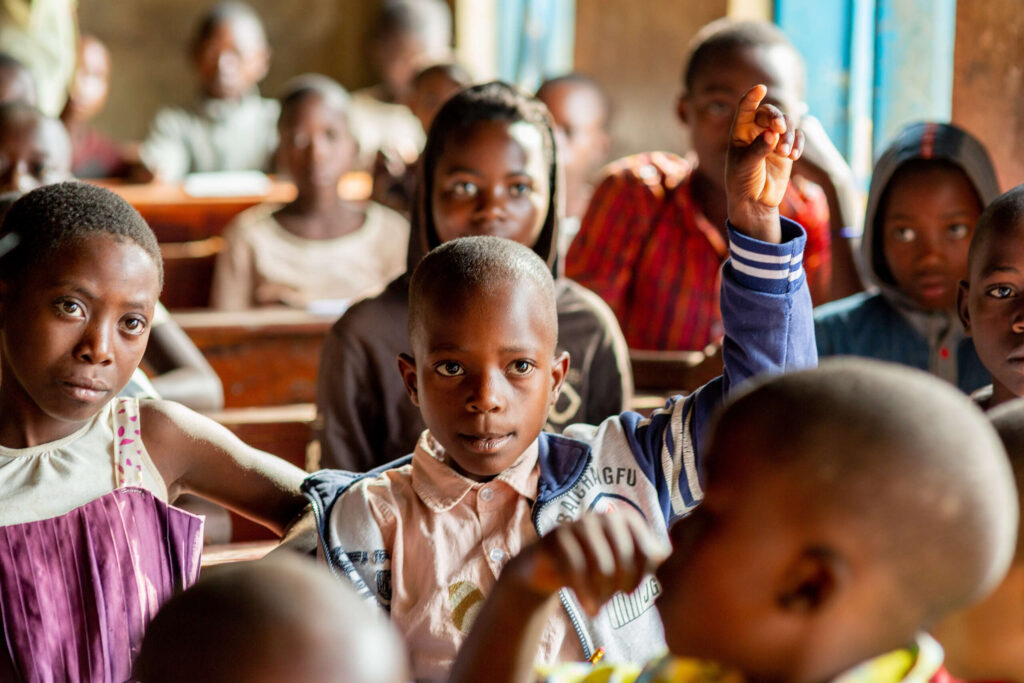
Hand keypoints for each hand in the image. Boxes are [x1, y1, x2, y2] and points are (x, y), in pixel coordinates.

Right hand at [503, 509, 668, 614]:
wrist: (548, 567)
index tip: (631, 593)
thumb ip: (648, 558)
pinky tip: (590, 611)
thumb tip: (670, 555)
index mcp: (623, 518)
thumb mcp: (622, 562)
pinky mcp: (555, 537)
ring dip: (603, 594)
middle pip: (624, 559)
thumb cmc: (592, 566)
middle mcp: (602, 515)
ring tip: (601, 606)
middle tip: (614, 600)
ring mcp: (577, 524)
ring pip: (601, 566)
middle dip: (622, 586)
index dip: (642, 577)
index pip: (646, 550)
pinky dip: (585, 595)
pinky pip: (575, 570)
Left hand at [726, 84, 804, 242]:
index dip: (752, 98)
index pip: (746, 109)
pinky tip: (793, 157)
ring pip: (787, 124)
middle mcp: (757, 131)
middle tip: (780, 128)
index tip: (760, 88)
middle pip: (770, 113)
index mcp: (740, 132)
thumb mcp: (746, 166)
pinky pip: (797, 137)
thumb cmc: (743, 183)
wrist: (755, 202)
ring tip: (785, 154)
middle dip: (776, 118)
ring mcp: (773, 138)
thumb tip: (772, 133)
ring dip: (789, 136)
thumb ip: (758, 149)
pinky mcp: (786, 148)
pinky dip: (798, 144)